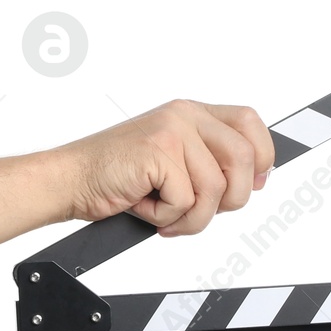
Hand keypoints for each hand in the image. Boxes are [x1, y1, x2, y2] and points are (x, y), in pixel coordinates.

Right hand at [57, 99, 276, 237]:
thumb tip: (253, 181)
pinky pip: (186, 200)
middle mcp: (183, 116)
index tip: (254, 182)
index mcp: (190, 113)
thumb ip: (208, 163)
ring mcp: (171, 131)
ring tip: (167, 217)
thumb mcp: (170, 163)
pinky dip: (166, 218)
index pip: (249, 123)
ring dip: (193, 217)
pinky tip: (146, 208)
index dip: (261, 157)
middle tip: (200, 211)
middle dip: (230, 198)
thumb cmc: (113, 175)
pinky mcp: (158, 152)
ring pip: (216, 187)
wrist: (69, 180)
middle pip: (244, 157)